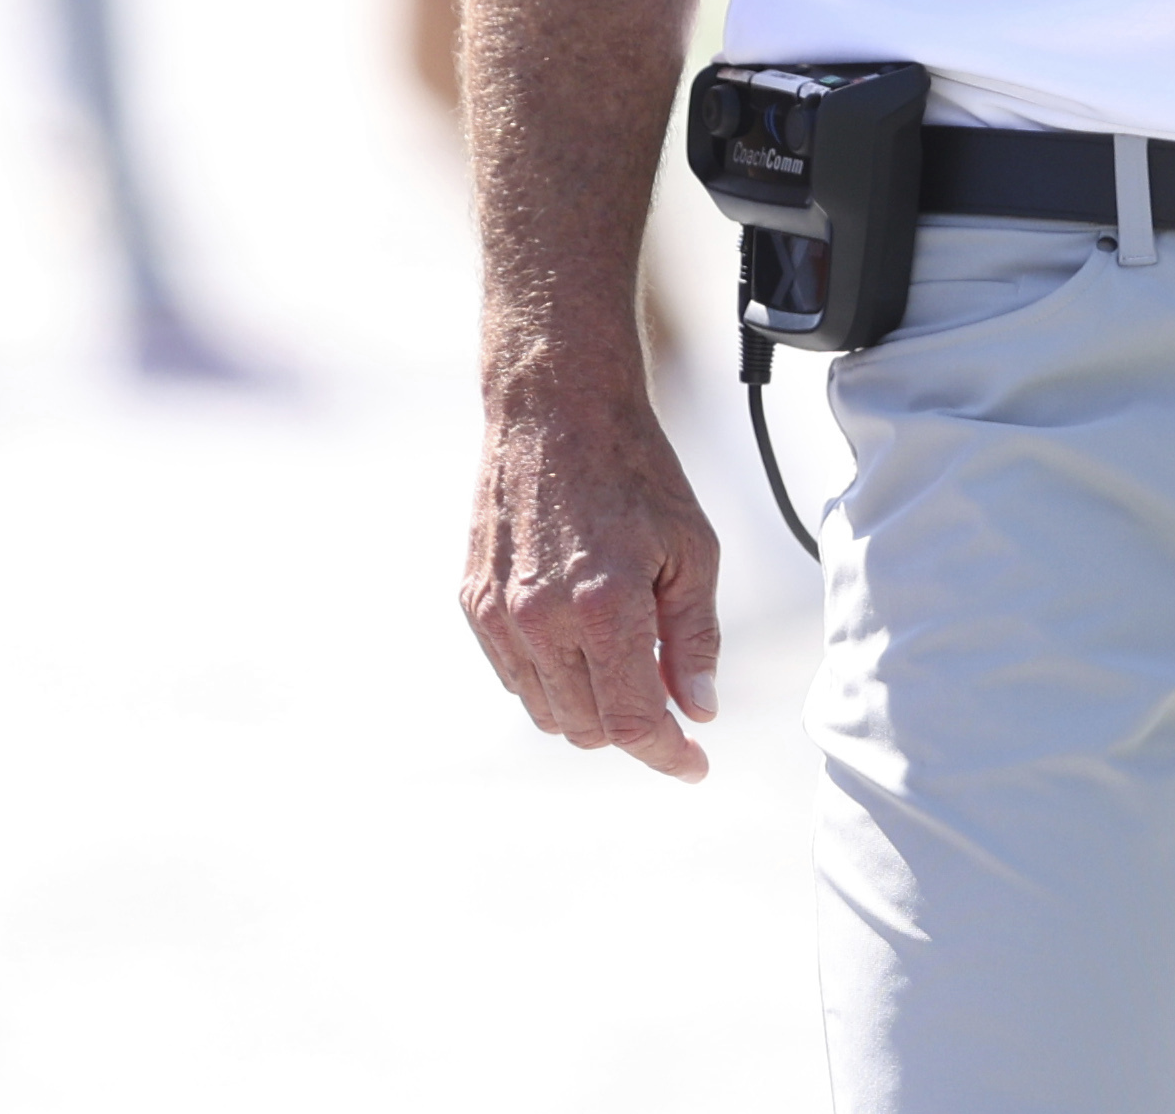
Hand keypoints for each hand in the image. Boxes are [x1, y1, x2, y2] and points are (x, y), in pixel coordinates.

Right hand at [464, 391, 723, 780]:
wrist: (556, 411)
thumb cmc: (632, 470)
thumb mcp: (692, 548)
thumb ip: (695, 637)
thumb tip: (700, 707)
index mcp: (604, 606)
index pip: (633, 720)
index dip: (667, 754)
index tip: (692, 763)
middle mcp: (541, 619)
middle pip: (588, 728)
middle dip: (634, 728)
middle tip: (668, 696)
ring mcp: (500, 615)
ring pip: (547, 712)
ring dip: (590, 709)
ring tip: (625, 661)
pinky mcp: (474, 603)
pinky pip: (514, 677)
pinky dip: (550, 681)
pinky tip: (580, 643)